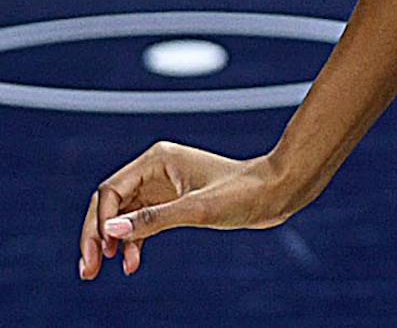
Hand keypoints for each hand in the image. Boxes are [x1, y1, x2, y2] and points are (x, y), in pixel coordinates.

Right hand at [80, 144, 294, 278]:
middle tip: (88, 269)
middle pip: (110, 203)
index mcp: (159, 159)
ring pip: (123, 215)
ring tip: (102, 270)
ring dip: (112, 242)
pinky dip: (133, 242)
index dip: (100, 222)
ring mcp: (164, 186)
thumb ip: (154, 220)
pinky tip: (131, 263)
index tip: (103, 251)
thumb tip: (110, 230)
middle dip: (96, 235)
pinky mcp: (174, 201)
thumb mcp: (198, 209)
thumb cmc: (243, 192)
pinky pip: (141, 222)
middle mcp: (157, 169)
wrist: (276, 191)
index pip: (111, 191)